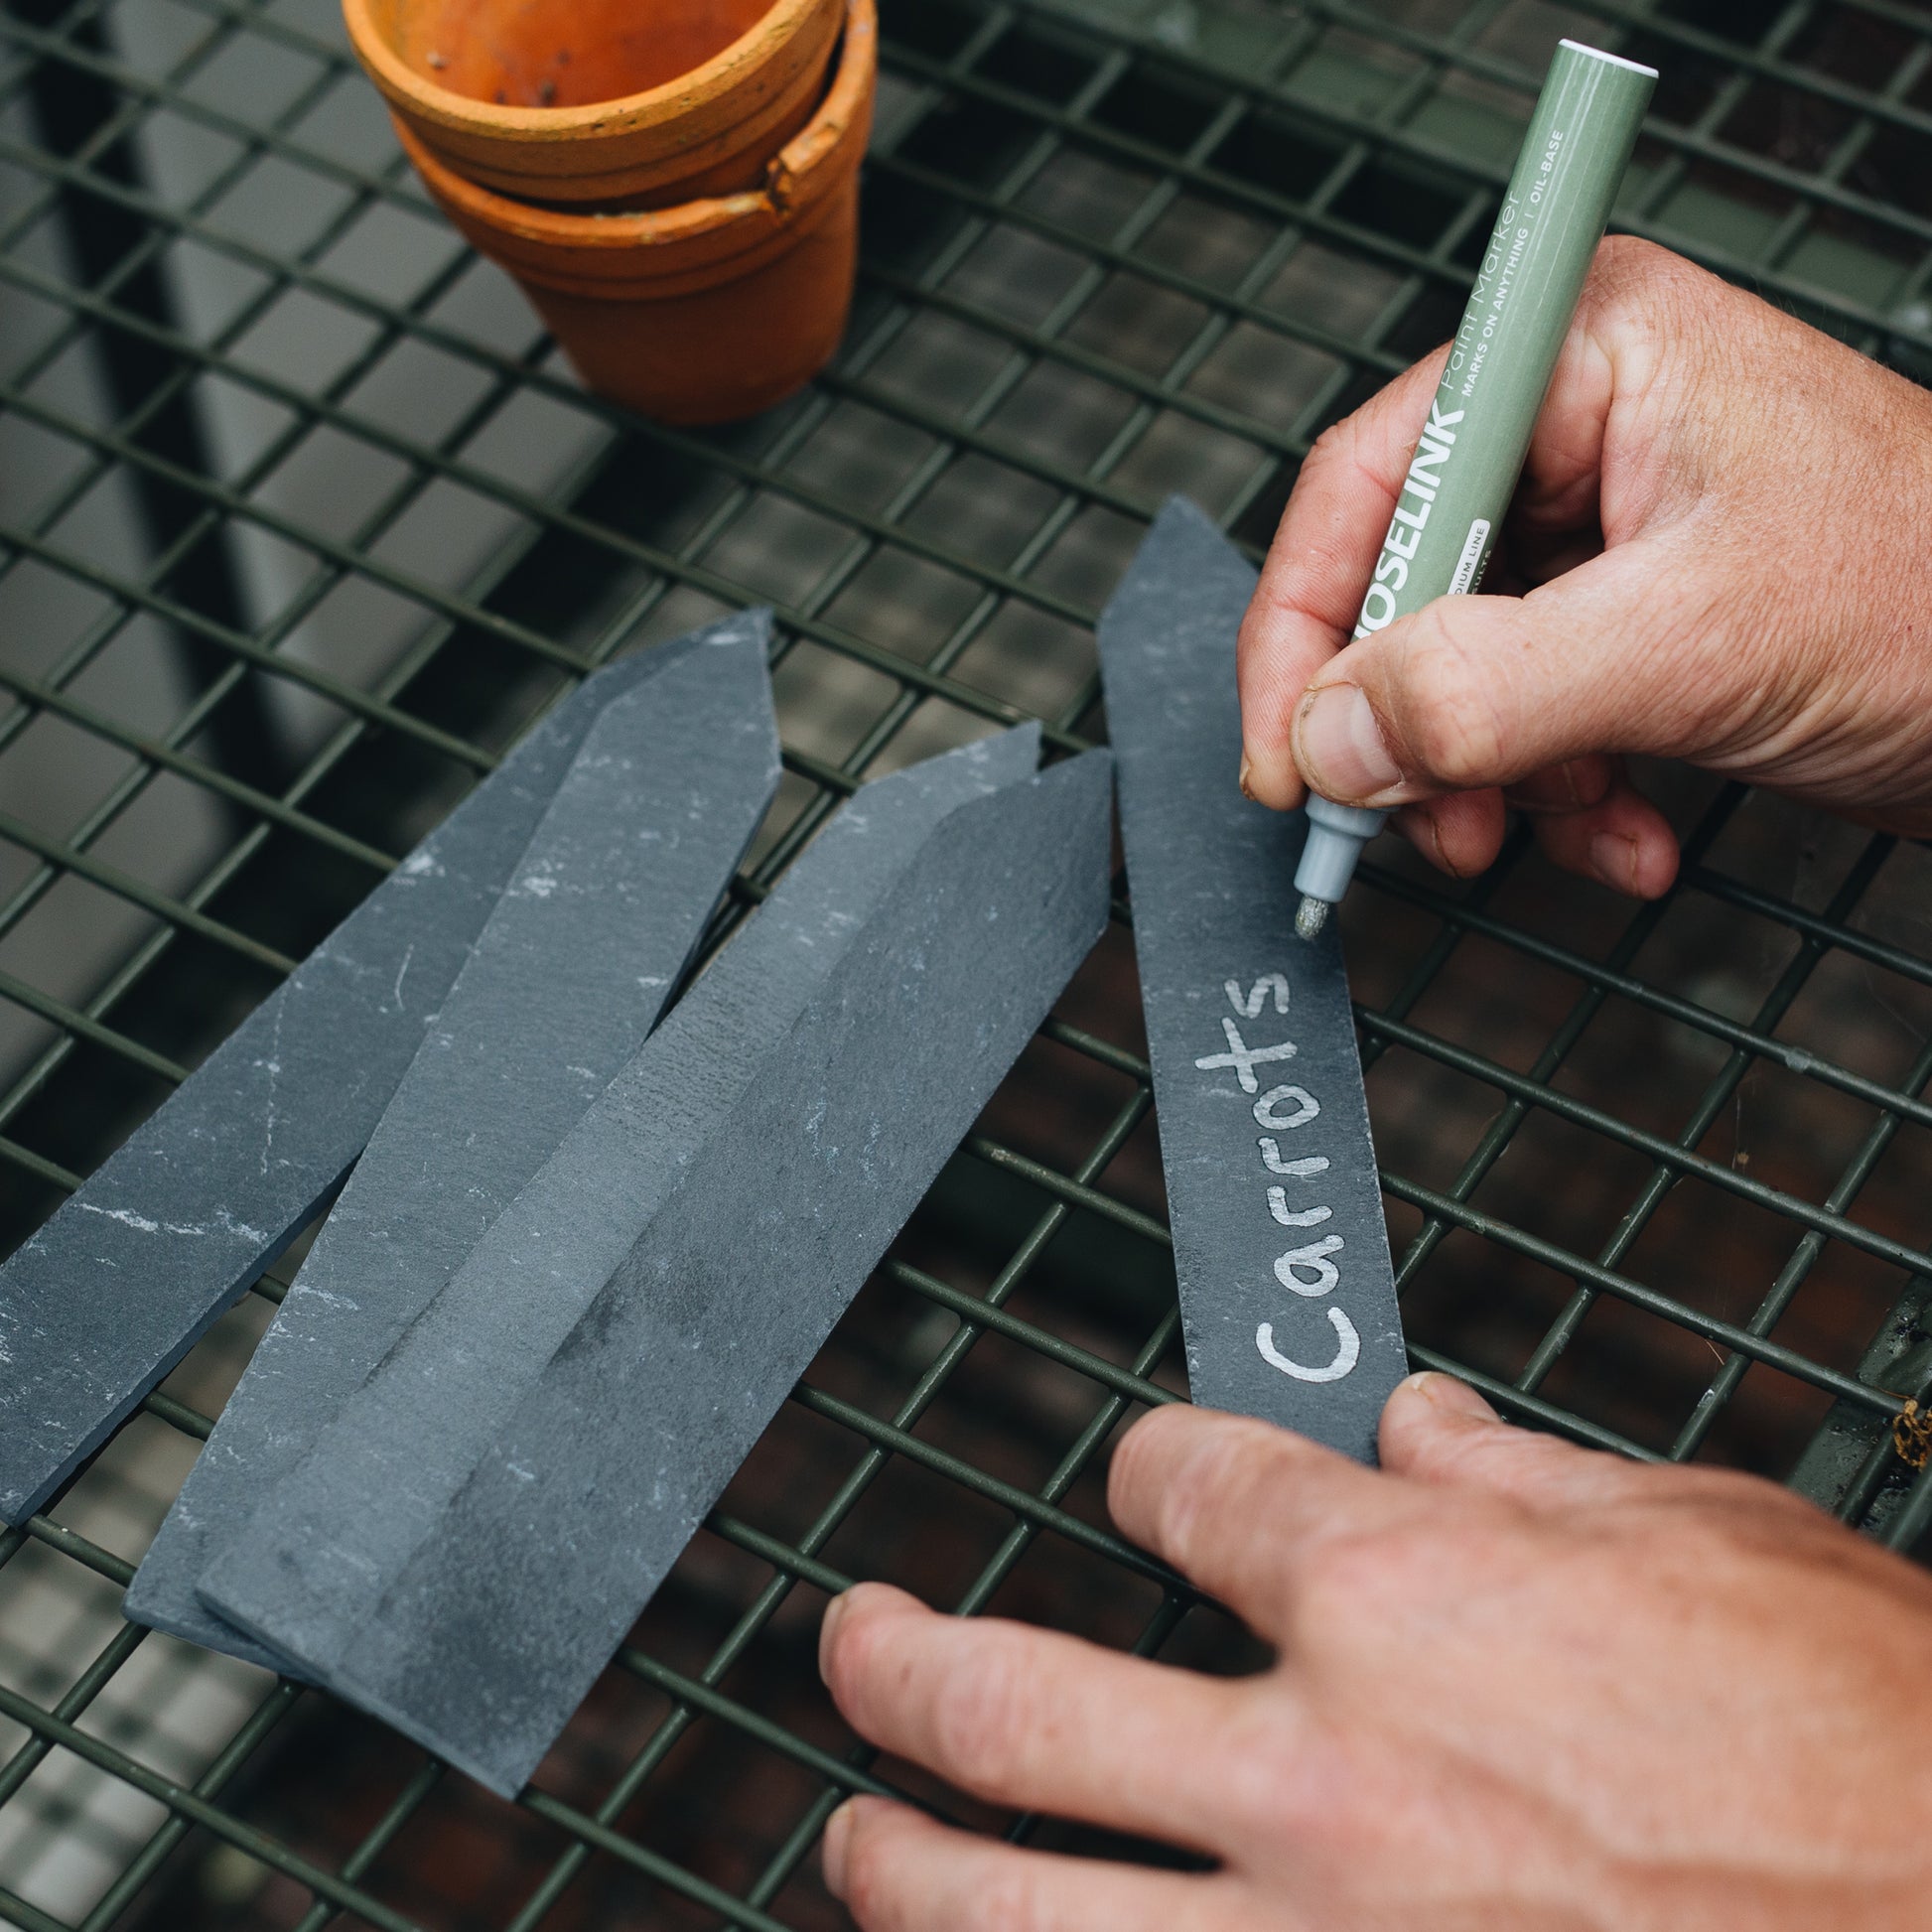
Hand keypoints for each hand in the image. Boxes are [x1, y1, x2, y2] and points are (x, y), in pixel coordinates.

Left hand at [817, 1374, 1931, 1929]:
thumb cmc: (1881, 1754)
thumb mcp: (1713, 1542)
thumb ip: (1527, 1477)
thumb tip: (1414, 1427)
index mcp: (1405, 1595)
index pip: (1180, 1481)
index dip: (1154, 1466)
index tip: (1151, 1481)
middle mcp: (1325, 1773)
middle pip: (1011, 1703)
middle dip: (897, 1666)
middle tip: (852, 1644)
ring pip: (1015, 1917)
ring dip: (904, 1872)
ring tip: (859, 1837)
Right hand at [1235, 236, 1931, 896]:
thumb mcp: (1692, 643)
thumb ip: (1490, 688)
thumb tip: (1331, 734)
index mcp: (1585, 356)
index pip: (1371, 481)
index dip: (1308, 626)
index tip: (1288, 755)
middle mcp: (1580, 425)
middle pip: (1404, 587)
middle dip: (1415, 730)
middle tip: (1416, 823)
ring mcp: (1604, 524)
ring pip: (1456, 670)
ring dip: (1492, 780)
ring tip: (1564, 828)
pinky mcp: (1627, 614)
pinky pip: (1526, 714)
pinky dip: (1558, 794)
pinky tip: (1630, 830)